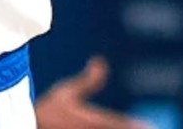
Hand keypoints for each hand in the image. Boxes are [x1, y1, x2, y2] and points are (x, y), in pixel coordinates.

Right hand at [35, 57, 151, 128]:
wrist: (31, 125)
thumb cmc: (49, 109)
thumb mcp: (66, 91)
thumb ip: (88, 81)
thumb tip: (101, 60)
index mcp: (90, 120)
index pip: (119, 123)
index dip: (134, 125)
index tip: (150, 126)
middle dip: (132, 128)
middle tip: (151, 128)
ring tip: (140, 128)